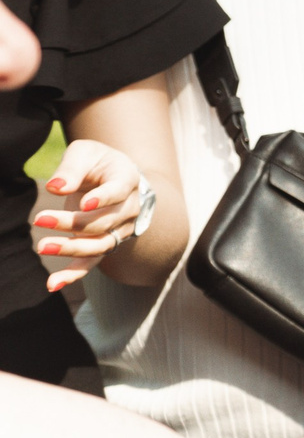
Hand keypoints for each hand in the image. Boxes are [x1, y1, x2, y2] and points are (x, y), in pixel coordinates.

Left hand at [31, 141, 149, 293]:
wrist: (114, 178)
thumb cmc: (98, 163)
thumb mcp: (85, 153)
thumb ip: (72, 168)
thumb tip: (55, 188)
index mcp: (128, 180)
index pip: (118, 192)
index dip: (103, 199)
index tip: (83, 204)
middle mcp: (130, 209)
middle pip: (103, 222)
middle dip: (71, 223)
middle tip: (39, 219)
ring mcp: (120, 230)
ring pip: (98, 245)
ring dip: (70, 248)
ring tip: (42, 247)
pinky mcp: (105, 243)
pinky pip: (92, 263)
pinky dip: (73, 274)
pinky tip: (53, 284)